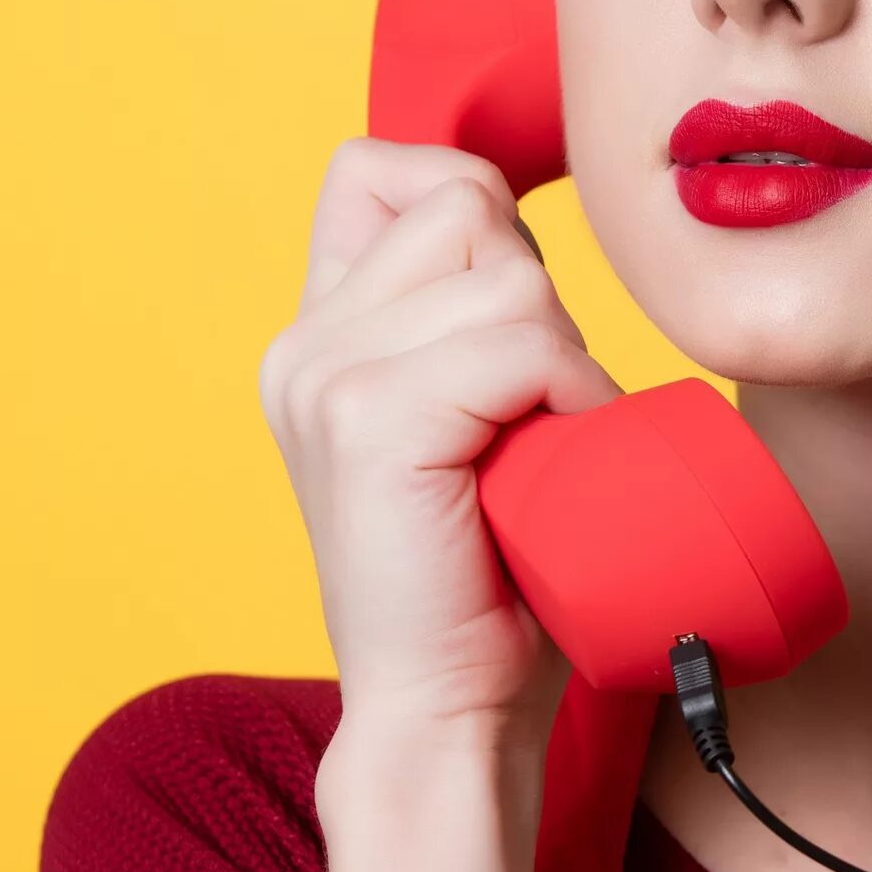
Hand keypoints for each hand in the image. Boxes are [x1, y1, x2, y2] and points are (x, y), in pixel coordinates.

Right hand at [258, 137, 624, 744]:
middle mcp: (303, 342)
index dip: (475, 213)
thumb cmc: (491, 567)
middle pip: (468, 207)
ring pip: (509, 277)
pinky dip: (569, 395)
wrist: (449, 704)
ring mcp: (326, 375)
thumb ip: (462, 314)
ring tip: (532, 449)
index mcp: (316, 331)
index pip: (380, 167)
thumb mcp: (469, 409)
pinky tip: (549, 462)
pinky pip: (521, 346)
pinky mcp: (368, 419)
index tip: (503, 326)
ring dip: (562, 358)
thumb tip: (510, 215)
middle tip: (525, 417)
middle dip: (536, 298)